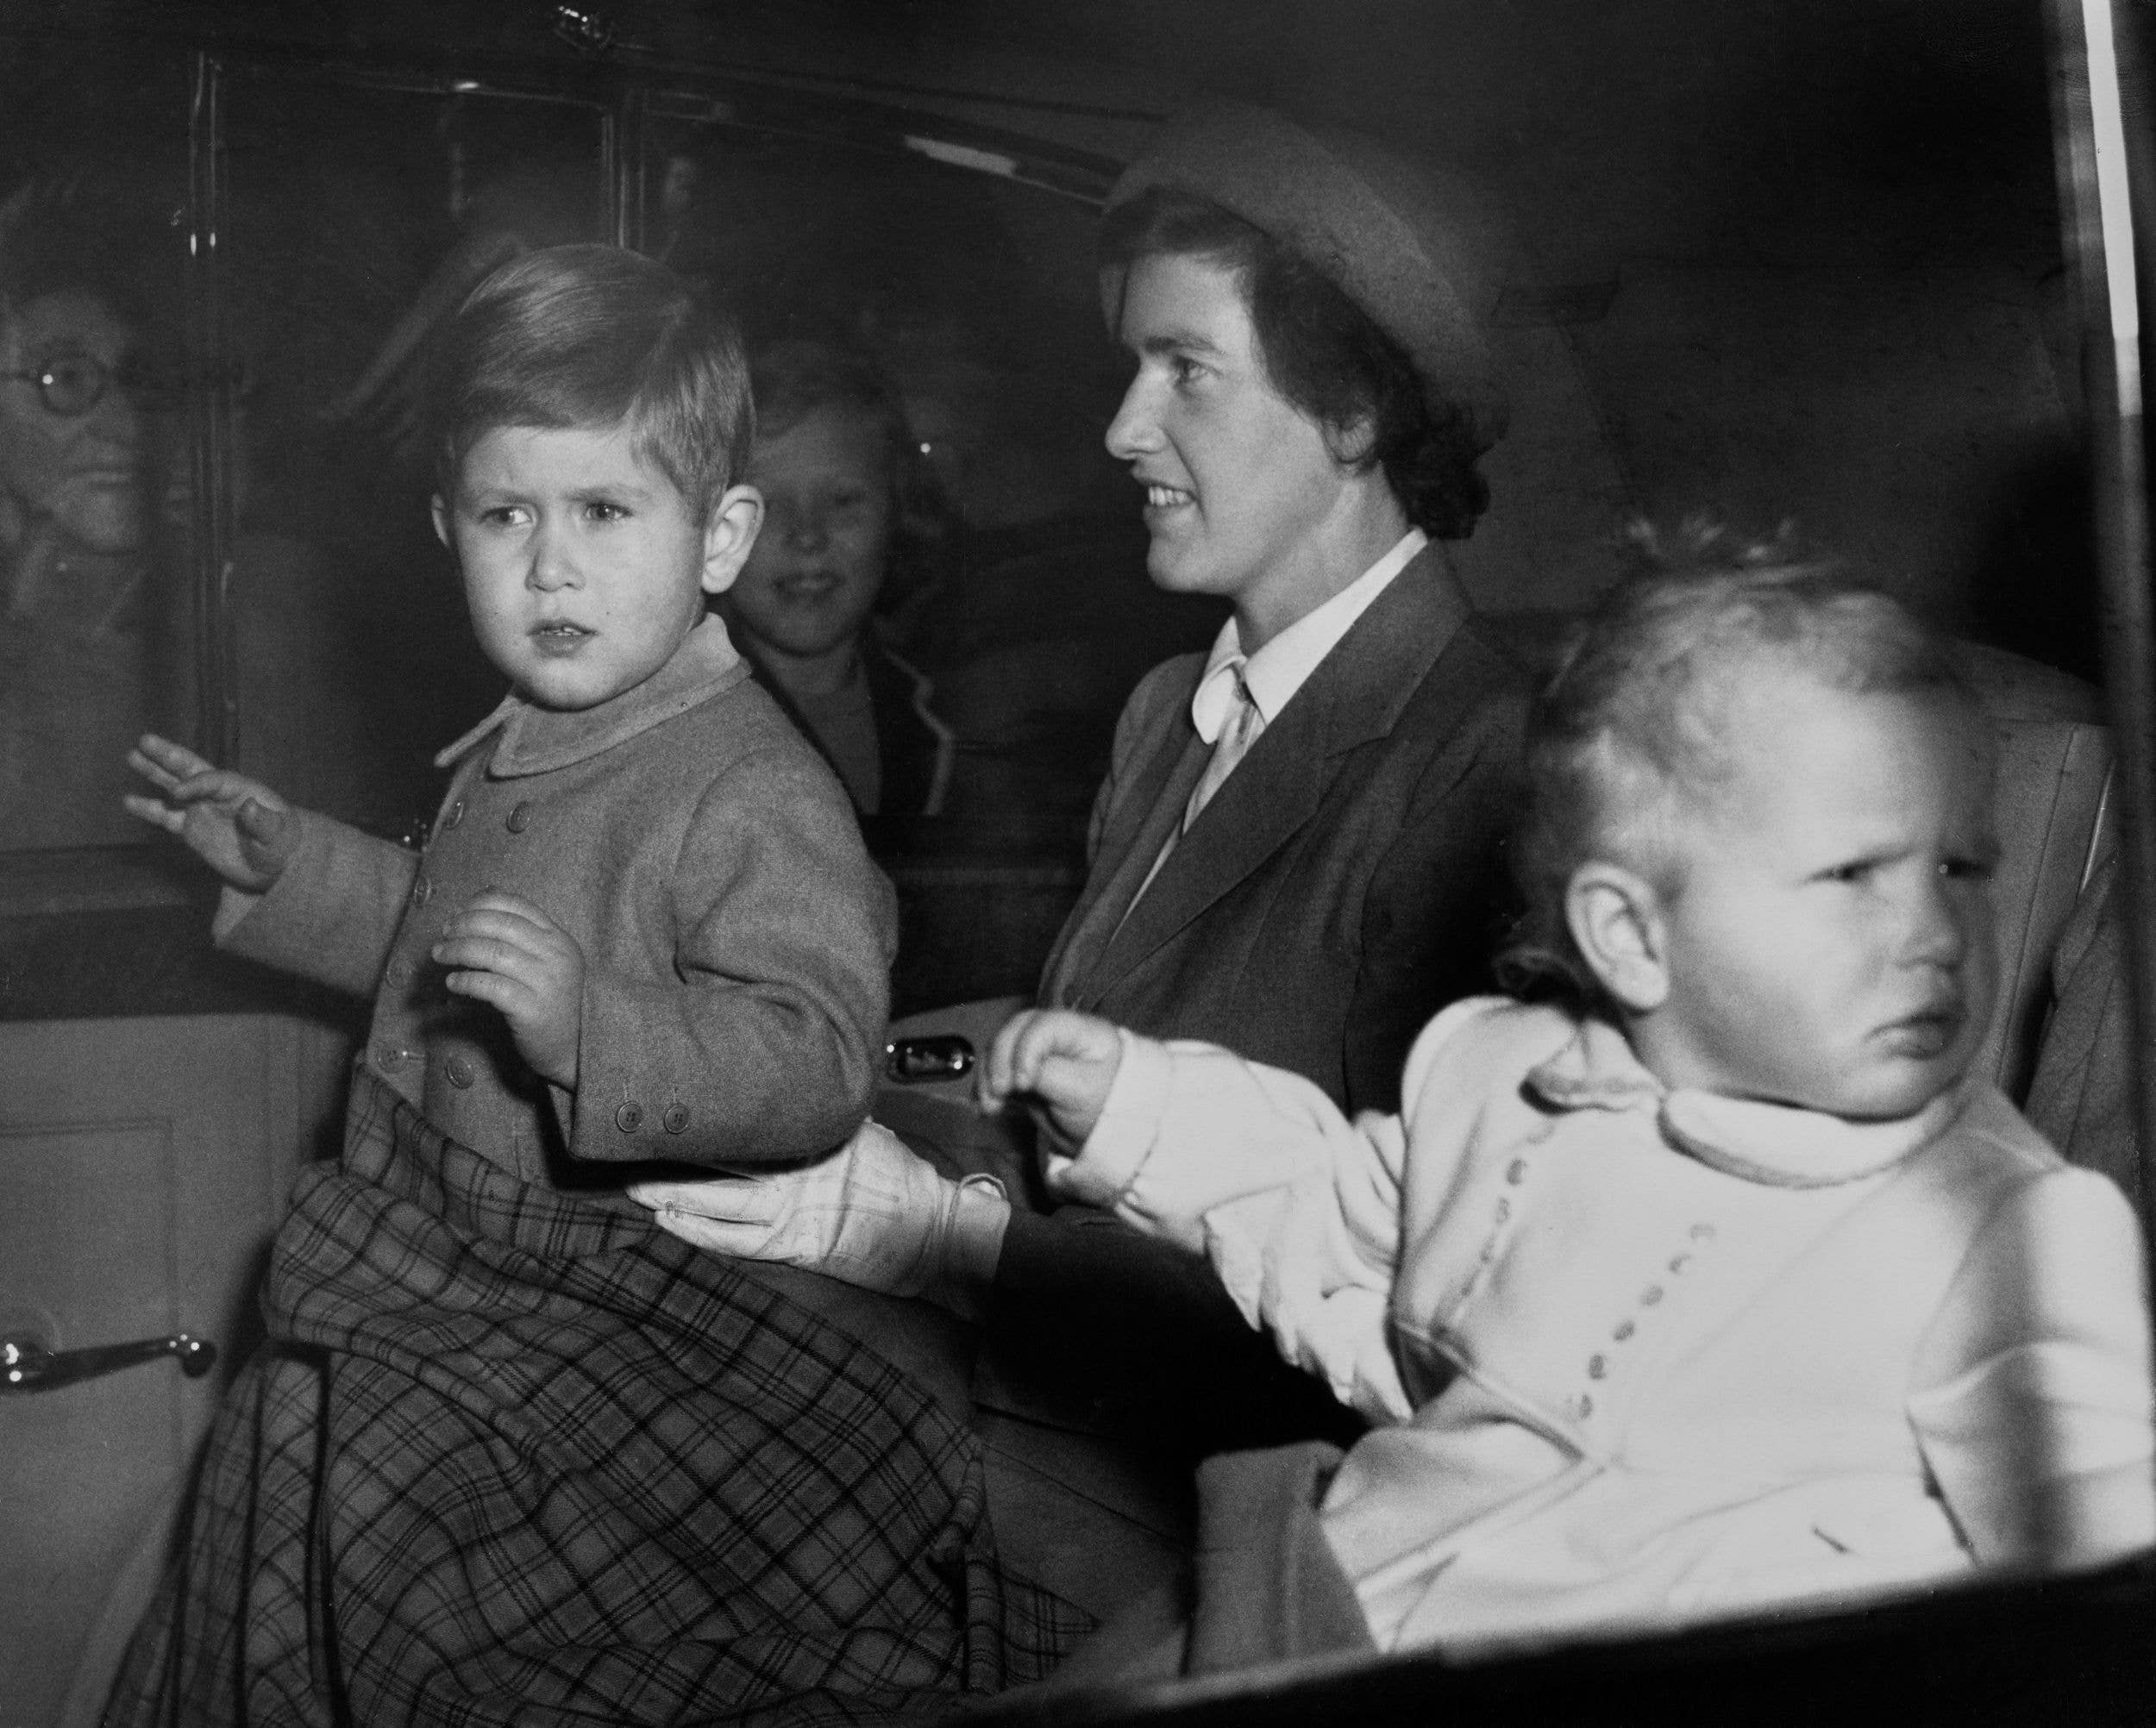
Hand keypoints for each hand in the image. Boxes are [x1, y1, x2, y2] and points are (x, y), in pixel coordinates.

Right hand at [123, 734, 296, 891]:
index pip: (213, 780)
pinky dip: (149, 809)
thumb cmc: (281, 844)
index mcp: (241, 789)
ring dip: (153, 772)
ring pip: (173, 786)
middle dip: (168, 756)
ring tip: (131, 756)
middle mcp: (218, 794)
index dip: (195, 785)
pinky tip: (129, 801)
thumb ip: (264, 823)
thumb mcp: (277, 836)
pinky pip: (167, 816)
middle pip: (190, 770)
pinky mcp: (192, 828)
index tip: (177, 794)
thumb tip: (250, 807)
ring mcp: (203, 809)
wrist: (275, 864)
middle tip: (144, 740)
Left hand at [431, 889, 583, 1086]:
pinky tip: (453, 983)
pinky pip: (491, 987)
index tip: (458, 912)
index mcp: (559, 938)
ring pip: (494, 953)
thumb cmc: (555, 1001)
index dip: (481, 903)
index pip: (517, 906)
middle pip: (502, 926)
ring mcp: (546, 983)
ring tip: (441, 955)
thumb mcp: (548, 961)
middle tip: (444, 933)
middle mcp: (555, 956)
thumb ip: (525, 934)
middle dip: (465, 924)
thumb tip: (485, 896)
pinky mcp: (532, 1010)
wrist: (577, 1048)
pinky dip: (466, 981)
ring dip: (459, 950)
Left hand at [628, 1120, 1008, 1312]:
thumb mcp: (864, 1128)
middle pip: (721, 1160)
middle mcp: (797, 1171)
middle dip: (675, 1155)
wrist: (931, 1229)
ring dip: (674, 1195)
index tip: (674, 1097)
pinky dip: (698, 1233)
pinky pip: (734, 1242)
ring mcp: (792, 1213)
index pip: (749, 1120)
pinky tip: (672, 1223)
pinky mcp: (792, 1249)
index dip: (708, 1113)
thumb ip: (822, 1114)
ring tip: (639, 1187)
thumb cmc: (901, 1176)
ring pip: (718, 1203)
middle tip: (635, 1141)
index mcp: (813, 1136)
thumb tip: (788, 1086)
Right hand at [978, 1008, 1123, 1156]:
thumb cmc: (1108, 1106)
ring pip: (1000, 1049)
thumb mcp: (1082, 1090)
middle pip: (1014, 1031)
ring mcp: (1038, 1052)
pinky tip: (985, 1108)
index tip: (1022, 1085)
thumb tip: (1015, 1074)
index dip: (1024, 1050)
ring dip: (988, 1076)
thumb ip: (1048, 1074)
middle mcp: (1055, 1034)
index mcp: (1079, 1029)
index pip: (1042, 1026)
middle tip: (998, 1093)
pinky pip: (997, 1071)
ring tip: (990, 1106)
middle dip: (999, 1061)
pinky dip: (986, 1087)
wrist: (1115, 1134)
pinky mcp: (1025, 1073)